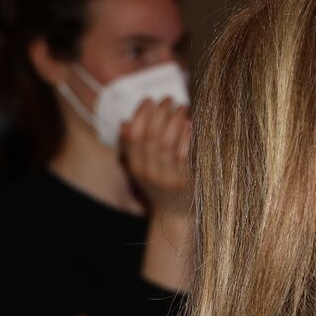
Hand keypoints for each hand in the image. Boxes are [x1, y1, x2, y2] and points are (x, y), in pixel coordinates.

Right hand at [120, 97, 191, 216]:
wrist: (175, 216)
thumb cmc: (159, 186)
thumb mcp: (141, 168)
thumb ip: (133, 148)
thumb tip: (124, 124)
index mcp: (135, 167)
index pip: (133, 136)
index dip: (140, 115)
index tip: (149, 99)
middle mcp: (148, 173)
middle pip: (151, 137)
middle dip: (160, 114)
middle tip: (168, 99)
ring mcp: (167, 178)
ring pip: (167, 144)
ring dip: (175, 121)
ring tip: (182, 107)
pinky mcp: (185, 182)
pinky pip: (184, 155)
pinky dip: (187, 137)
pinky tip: (191, 124)